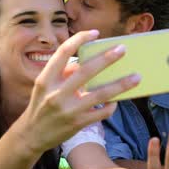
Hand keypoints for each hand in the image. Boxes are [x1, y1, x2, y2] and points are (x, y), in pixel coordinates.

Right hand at [20, 30, 139, 153]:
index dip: (80, 39)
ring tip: (136, 77)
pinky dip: (111, 105)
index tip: (95, 33)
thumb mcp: (44, 87)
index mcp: (46, 79)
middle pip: (86, 71)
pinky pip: (101, 112)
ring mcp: (68, 109)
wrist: (32, 135)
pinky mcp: (77, 123)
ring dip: (121, 84)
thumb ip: (62, 73)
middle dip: (107, 59)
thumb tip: (85, 62)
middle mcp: (56, 93)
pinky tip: (115, 101)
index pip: (63, 52)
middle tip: (122, 50)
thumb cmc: (41, 106)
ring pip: (100, 94)